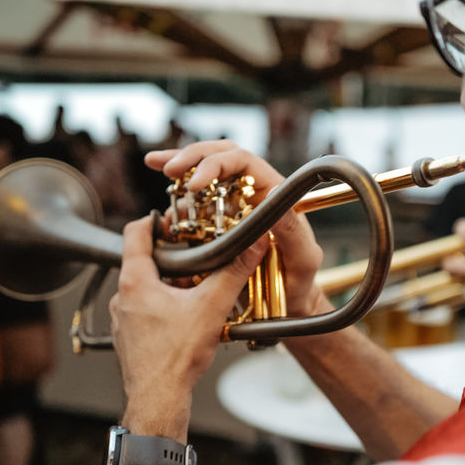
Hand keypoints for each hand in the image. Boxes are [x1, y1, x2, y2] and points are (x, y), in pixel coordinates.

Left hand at [109, 214, 268, 438]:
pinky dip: (165, 308)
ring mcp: (124, 319)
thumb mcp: (212, 307)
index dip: (154, 220)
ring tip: (197, 290)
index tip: (171, 218)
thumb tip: (253, 245)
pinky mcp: (130, 337)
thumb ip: (234, 271)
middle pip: (144, 261)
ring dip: (170, 285)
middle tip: (197, 257)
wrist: (159, 400)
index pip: (134, 233)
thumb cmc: (174, 359)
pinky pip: (146, 312)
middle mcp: (123, 297)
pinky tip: (188, 318)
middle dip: (173, 258)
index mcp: (135, 281)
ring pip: (147, 289)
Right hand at [145, 140, 325, 316]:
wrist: (285, 306)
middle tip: (165, 167)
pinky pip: (194, 208)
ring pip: (203, 177)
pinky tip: (167, 220)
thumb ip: (293, 229)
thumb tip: (273, 193)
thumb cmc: (300, 283)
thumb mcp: (304, 259)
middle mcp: (251, 193)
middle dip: (189, 157)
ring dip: (178, 176)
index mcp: (272, 192)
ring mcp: (232, 207)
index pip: (242, 161)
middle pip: (218, 157)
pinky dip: (177, 209)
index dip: (215, 163)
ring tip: (161, 184)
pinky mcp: (217, 225)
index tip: (194, 183)